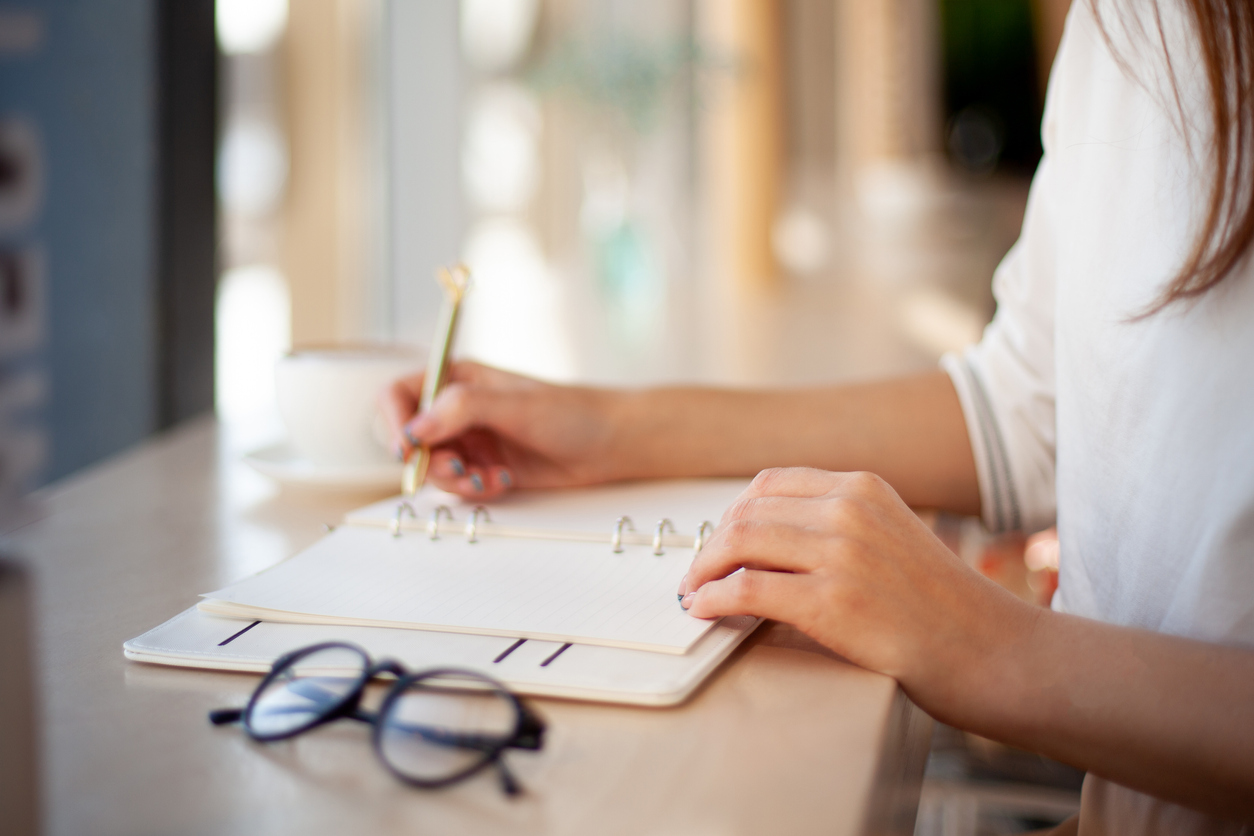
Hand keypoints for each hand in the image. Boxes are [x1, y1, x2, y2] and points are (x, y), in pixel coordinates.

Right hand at [380, 362, 626, 497]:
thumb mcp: (515, 405)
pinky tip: (503, 481)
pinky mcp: (485, 466)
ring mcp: (471, 439)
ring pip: (433, 467)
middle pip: (412, 438)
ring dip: (454, 479)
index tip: (406, 447)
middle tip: (457, 468)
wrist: (610, 443)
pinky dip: (475, 489)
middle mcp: (459, 409)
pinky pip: (459, 485)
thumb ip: (462, 409)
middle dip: (429, 459)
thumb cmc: (571, 412)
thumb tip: (417, 428)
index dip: (394, 420)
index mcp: (458, 378)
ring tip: (486, 477)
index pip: (400, 393)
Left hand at [678, 467, 1034, 706]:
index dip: (733, 514)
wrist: (991, 651)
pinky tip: (704, 609)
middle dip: (710, 545)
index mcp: (862, 487)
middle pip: (747, 513)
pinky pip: (747, 588)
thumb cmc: (942, 607)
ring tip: (694, 592)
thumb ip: (841, 525)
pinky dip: (713, 597)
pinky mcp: (832, 602)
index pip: (771, 484)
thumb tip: (766, 540)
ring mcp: (841, 553)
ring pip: (739, 543)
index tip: (718, 541)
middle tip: (696, 573)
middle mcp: (849, 510)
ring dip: (703, 569)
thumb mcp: (893, 536)